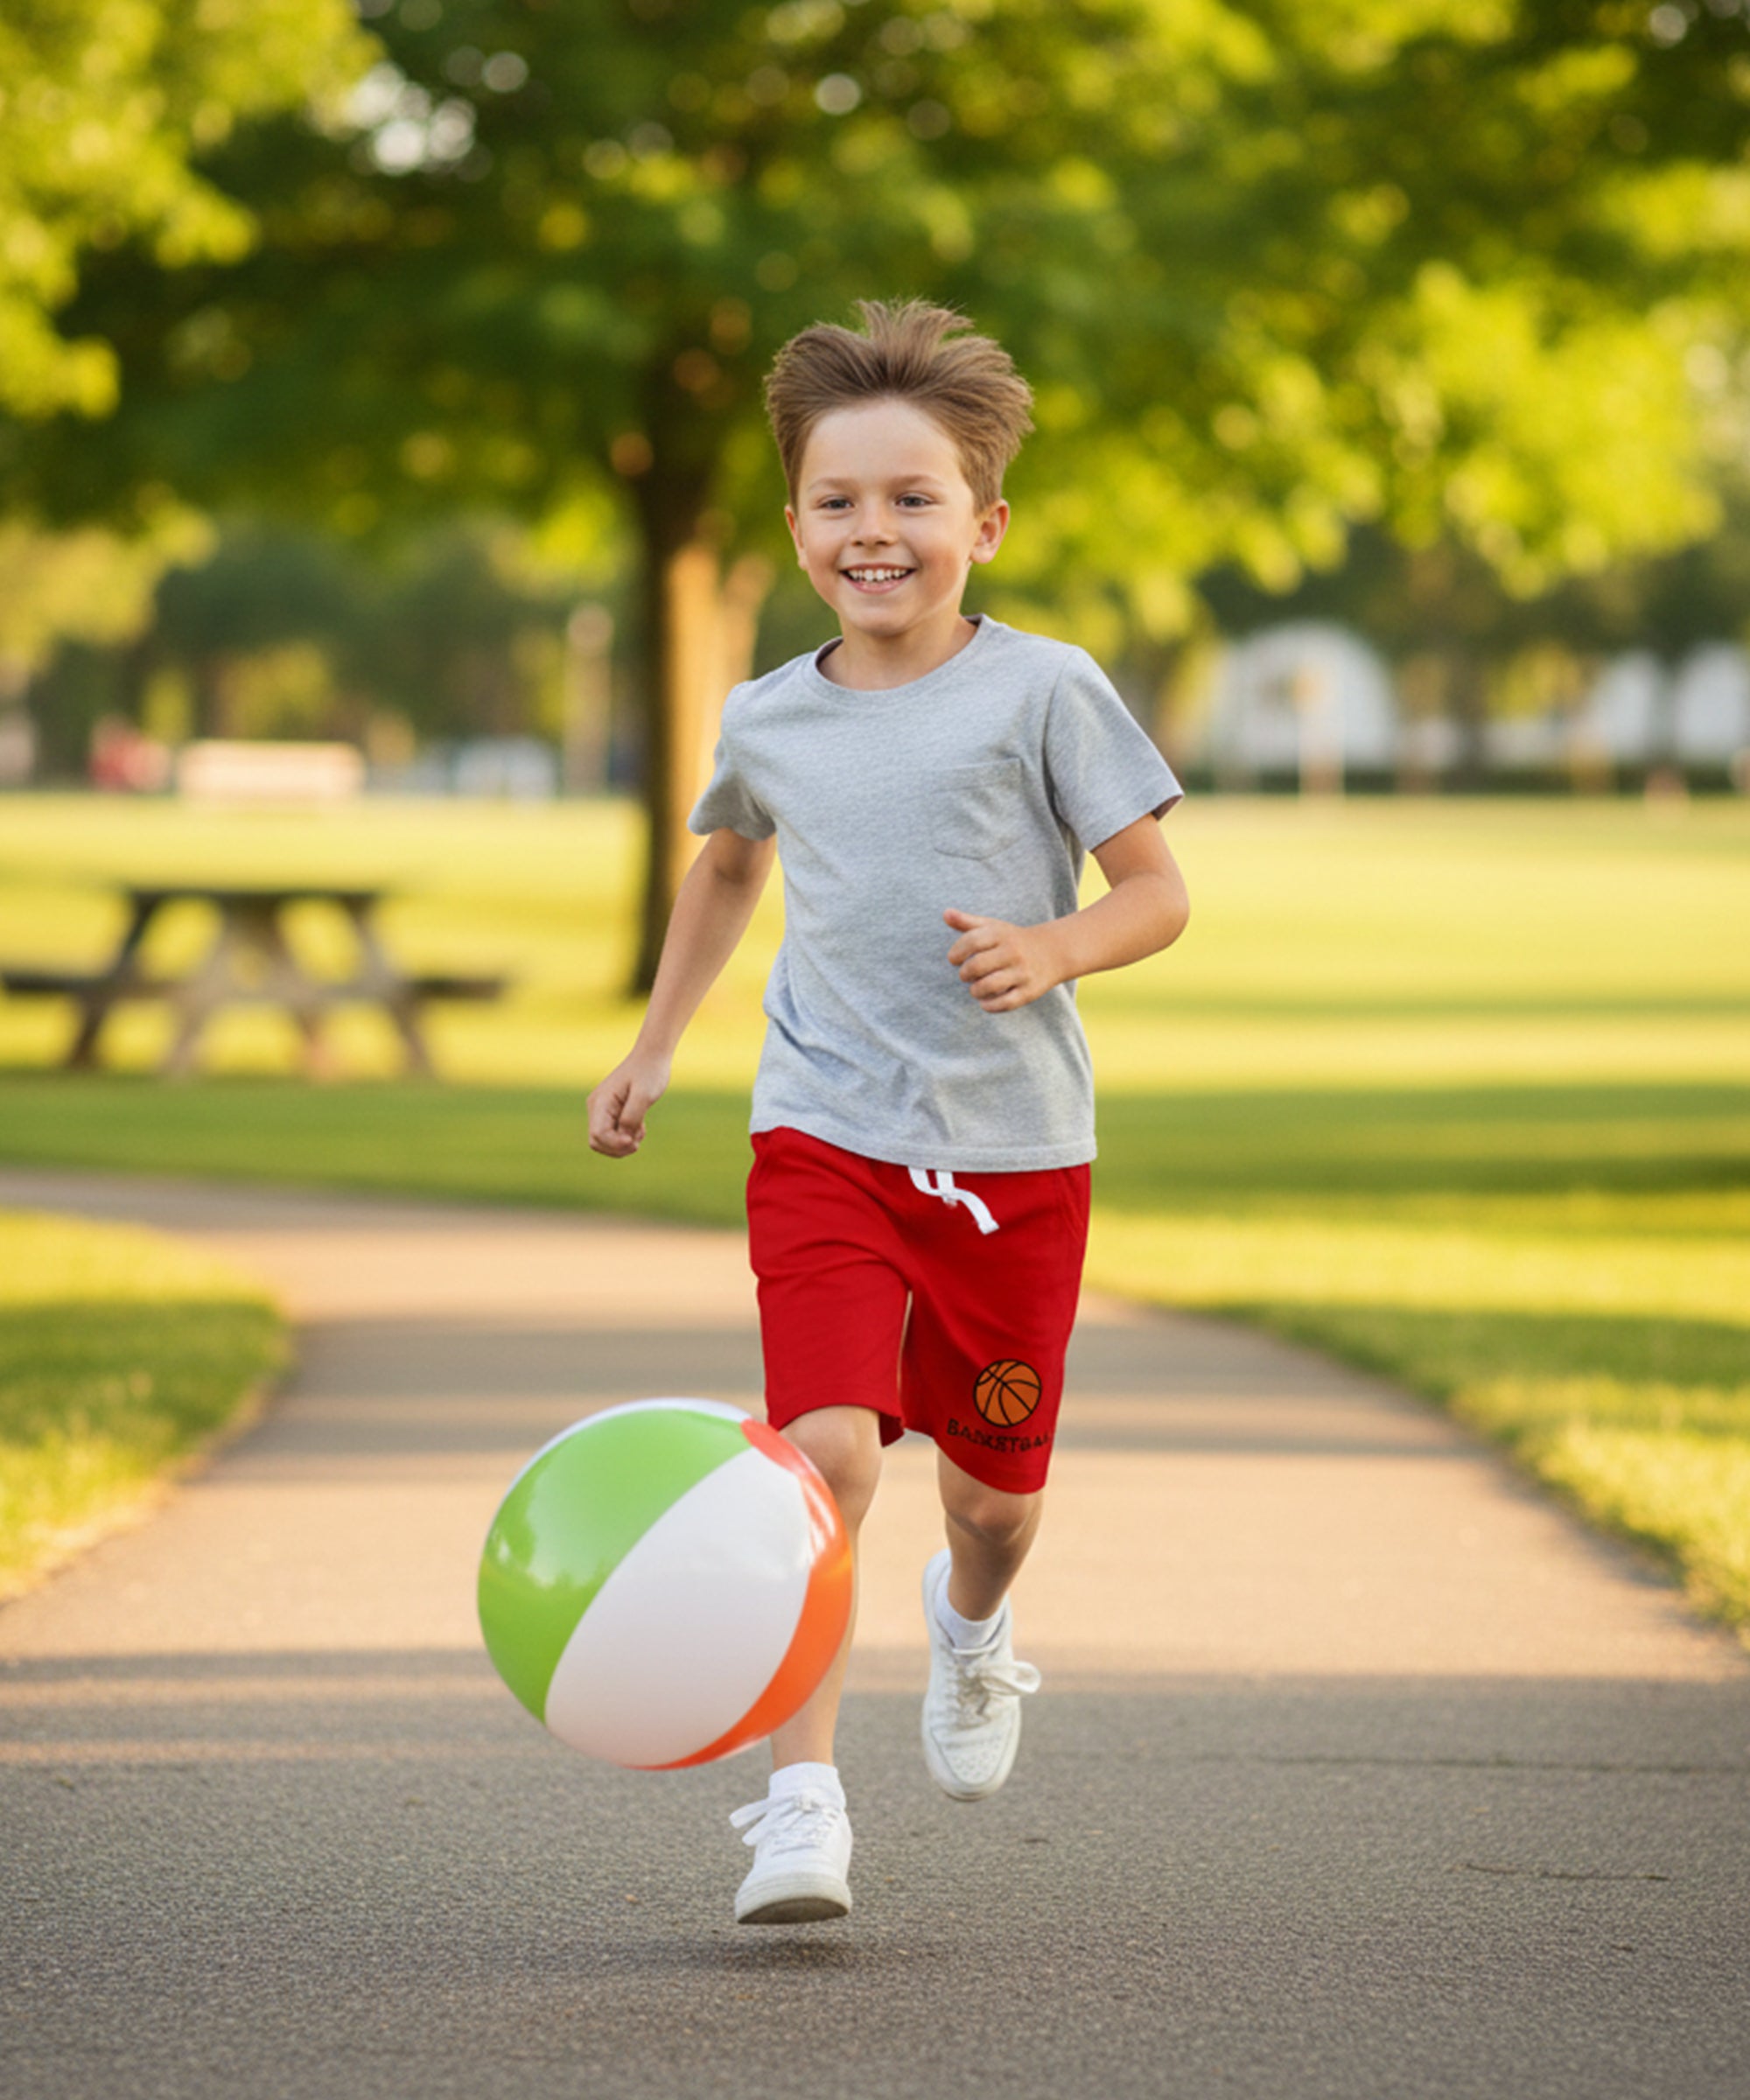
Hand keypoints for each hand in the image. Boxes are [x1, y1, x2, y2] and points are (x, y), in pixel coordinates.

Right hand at [587, 1050, 671, 1156]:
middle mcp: (596, 1107)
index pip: (598, 1135)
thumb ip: (632, 1117)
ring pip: (605, 1140)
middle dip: (619, 1147)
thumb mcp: (644, 1095)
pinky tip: (640, 1126)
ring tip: (641, 1129)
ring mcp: (602, 1110)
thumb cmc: (649, 1072)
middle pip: (597, 1141)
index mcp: (601, 1102)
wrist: (651, 1057)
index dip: (615, 1144)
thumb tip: (623, 1137)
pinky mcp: (611, 1112)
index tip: (635, 1141)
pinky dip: (627, 1136)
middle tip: (639, 1138)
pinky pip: (613, 1134)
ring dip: (624, 1143)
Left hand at [943, 908, 1060, 1012]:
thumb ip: (968, 923)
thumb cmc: (1013, 940)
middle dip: (965, 973)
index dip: (956, 952)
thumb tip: (945, 914)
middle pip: (977, 965)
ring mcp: (1022, 973)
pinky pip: (1005, 1003)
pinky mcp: (1029, 992)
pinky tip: (984, 1000)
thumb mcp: (993, 927)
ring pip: (989, 986)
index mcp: (1002, 935)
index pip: (971, 942)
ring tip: (976, 987)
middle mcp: (1013, 953)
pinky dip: (989, 1005)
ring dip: (975, 990)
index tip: (954, 959)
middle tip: (966, 975)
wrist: (1054, 952)